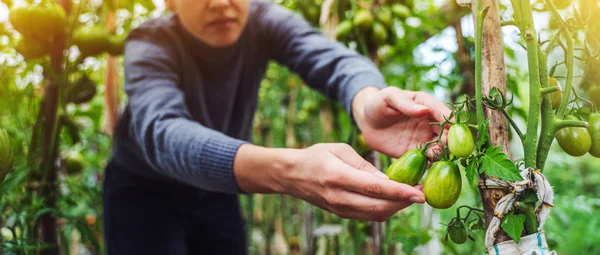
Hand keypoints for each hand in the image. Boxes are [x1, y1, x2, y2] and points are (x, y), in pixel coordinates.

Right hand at [279, 143, 424, 221]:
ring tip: (413, 195)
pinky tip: (396, 199)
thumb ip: (364, 165)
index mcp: (338, 176)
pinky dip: (386, 209)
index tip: (420, 192)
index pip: (376, 188)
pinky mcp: (342, 213)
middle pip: (379, 207)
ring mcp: (340, 209)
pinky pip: (369, 215)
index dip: (401, 192)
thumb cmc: (316, 155)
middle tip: (424, 192)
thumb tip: (388, 179)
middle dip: (405, 202)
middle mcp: (340, 197)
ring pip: (376, 214)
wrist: (292, 175)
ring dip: (398, 207)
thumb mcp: (339, 149)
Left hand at [352, 86, 451, 158]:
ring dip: (441, 152)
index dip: (452, 123)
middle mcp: (430, 123)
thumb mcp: (389, 97)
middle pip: (447, 133)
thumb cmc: (378, 103)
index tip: (457, 131)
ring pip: (440, 148)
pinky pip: (427, 159)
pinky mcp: (415, 153)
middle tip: (445, 147)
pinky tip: (426, 164)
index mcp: (427, 105)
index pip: (445, 114)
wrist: (366, 121)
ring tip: (433, 154)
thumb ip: (405, 104)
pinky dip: (430, 163)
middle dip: (450, 141)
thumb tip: (425, 110)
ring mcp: (424, 139)